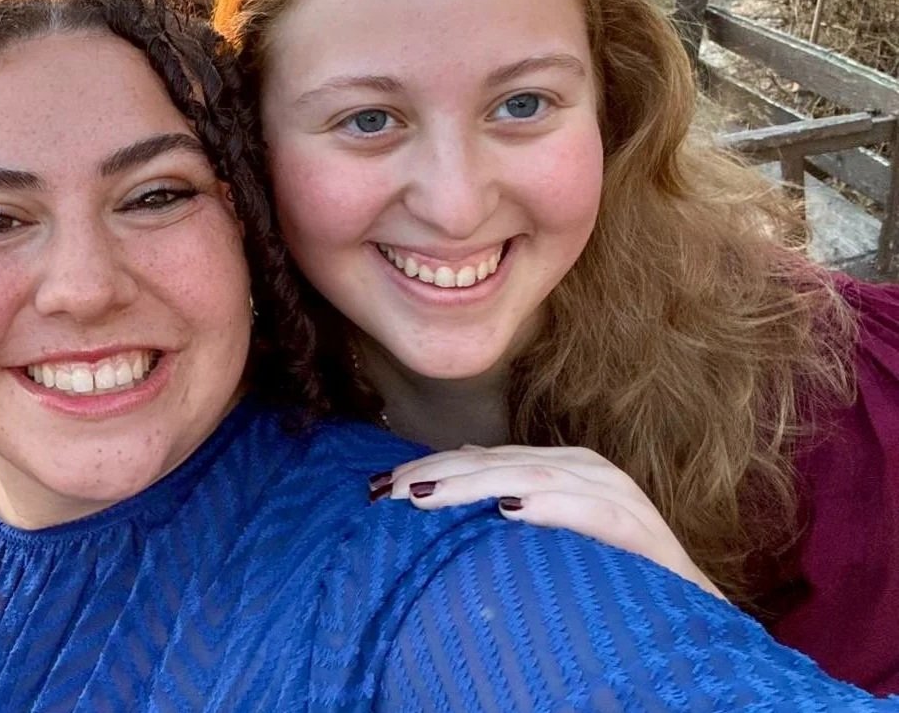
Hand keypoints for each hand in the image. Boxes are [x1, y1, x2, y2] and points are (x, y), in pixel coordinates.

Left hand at [372, 444, 725, 598]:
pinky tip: (512, 509)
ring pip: (536, 478)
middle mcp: (589, 471)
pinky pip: (595, 514)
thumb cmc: (614, 575)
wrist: (694, 614)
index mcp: (563, 469)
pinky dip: (553, 507)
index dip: (433, 470)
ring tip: (427, 496)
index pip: (485, 461)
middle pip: (501, 464)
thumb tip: (455, 467)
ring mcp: (619, 497)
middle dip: (440, 476)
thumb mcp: (554, 534)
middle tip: (388, 492)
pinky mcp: (645, 533)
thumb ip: (513, 496)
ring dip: (476, 484)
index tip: (380, 488)